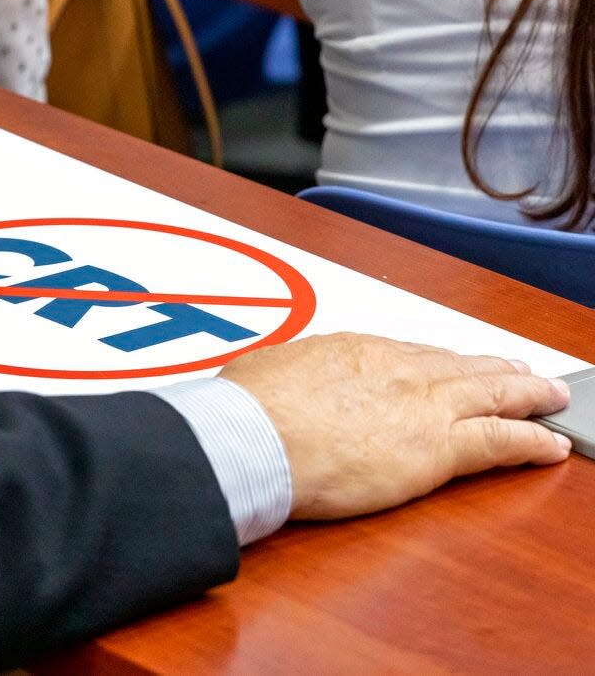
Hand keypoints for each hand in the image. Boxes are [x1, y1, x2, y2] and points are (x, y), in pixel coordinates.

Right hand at [219, 333, 571, 519]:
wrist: (254, 437)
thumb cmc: (247, 409)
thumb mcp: (263, 371)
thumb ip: (285, 375)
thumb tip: (276, 381)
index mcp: (355, 350)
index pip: (413, 355)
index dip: (440, 362)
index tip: (452, 366)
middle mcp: (396, 369)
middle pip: (461, 367)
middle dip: (495, 369)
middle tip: (520, 372)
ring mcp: (421, 404)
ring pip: (492, 394)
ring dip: (526, 395)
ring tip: (549, 397)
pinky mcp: (436, 447)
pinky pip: (500, 441)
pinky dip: (531, 441)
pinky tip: (551, 444)